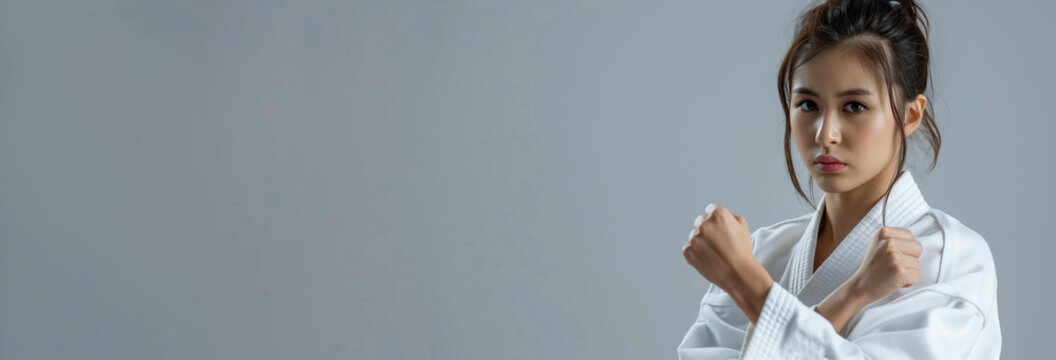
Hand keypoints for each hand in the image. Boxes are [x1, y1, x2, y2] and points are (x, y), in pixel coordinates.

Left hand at [683, 203, 771, 321]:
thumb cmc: (742, 250)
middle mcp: (703, 224)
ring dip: (701, 242)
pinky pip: (689, 248)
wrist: (738, 274)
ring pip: (695, 236)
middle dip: (707, 230)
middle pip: (701, 222)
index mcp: (717, 214)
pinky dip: (696, 253)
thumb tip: (717, 215)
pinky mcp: (687, 250)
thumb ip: (729, 215)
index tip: (720, 230)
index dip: (717, 221)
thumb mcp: (742, 226)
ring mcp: (694, 237)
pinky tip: (709, 258)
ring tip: (715, 253)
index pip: (710, 210)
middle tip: (718, 243)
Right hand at [846, 226, 922, 304]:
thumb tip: (914, 239)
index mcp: (883, 232)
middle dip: (910, 259)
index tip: (892, 255)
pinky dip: (909, 282)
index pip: (910, 236)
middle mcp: (889, 242)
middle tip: (893, 265)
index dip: (905, 248)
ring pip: (918, 264)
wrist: (861, 286)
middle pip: (917, 248)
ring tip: (892, 273)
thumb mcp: (878, 244)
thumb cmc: (873, 267)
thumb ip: (895, 238)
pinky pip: (917, 276)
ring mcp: (894, 256)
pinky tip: (895, 281)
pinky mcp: (900, 271)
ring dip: (908, 272)